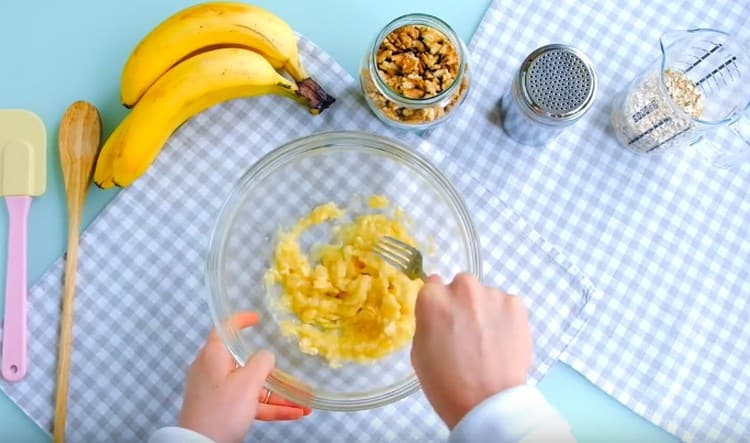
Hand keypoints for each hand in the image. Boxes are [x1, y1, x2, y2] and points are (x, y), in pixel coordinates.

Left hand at [179, 312, 310, 442]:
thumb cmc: (221, 410)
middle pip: (245, 362)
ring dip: (278, 394)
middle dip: (272, 369)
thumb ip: (261, 362)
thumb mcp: (247, 382)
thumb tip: (266, 356)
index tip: (257, 318)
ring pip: (252, 386)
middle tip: (290, 366)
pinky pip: (250, 403)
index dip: (241, 320)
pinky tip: (295, 413)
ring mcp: (217, 392)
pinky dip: (270, 407)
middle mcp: (213, 370)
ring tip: (304, 400)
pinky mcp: (222, 410)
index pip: (225, 329)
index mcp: (213, 356)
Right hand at [411, 273, 531, 428]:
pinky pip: (507, 305)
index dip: (439, 304)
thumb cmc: (445, 383)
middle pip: (461, 285)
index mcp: (432, 298)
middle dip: (463, 302)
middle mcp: (462, 288)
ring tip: (488, 340)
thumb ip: (428, 321)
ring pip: (486, 295)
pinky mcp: (516, 305)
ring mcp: (492, 294)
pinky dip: (505, 318)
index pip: (433, 285)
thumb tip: (439, 313)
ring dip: (485, 310)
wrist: (487, 403)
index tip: (445, 320)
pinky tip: (503, 340)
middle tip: (467, 330)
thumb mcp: (419, 350)